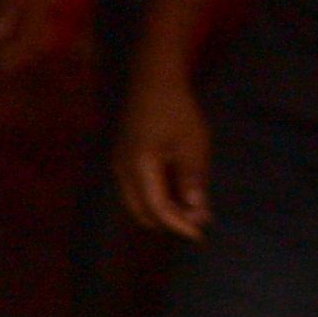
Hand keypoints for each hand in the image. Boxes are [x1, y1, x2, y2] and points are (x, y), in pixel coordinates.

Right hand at [117, 67, 213, 240]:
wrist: (153, 81)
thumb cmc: (176, 110)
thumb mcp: (193, 146)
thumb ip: (193, 181)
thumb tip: (198, 214)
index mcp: (140, 168)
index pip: (157, 209)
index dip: (179, 225)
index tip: (199, 235)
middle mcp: (122, 171)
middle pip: (142, 212)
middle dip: (169, 221)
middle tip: (197, 220)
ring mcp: (118, 166)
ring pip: (137, 203)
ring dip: (162, 210)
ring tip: (190, 205)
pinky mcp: (122, 160)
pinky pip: (135, 189)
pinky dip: (155, 197)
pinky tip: (176, 189)